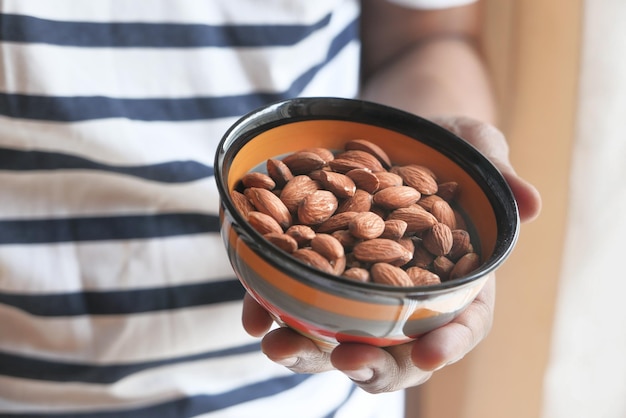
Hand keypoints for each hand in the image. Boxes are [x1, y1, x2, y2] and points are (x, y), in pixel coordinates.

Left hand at [242, 116, 541, 392]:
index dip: (449, 343)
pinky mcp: (315, 268)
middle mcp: (405, 293)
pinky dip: (272, 309)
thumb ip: (496, 173)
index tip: (428, 354)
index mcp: (454, 276)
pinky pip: (293, 300)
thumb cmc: (442, 143)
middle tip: (344, 362)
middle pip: (393, 347)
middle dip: (369, 363)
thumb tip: (531, 204)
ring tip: (278, 345)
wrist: (390, 127)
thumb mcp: (473, 147)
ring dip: (307, 349)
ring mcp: (356, 286)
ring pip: (336, 335)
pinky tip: (254, 312)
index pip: (462, 322)